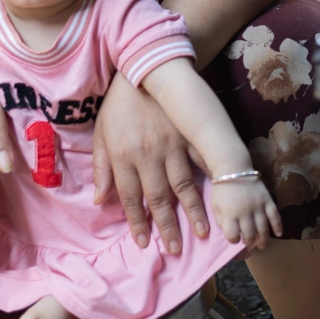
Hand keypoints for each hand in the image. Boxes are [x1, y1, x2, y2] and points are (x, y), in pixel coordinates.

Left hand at [92, 73, 210, 255]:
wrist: (142, 70)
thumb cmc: (118, 106)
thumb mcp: (100, 135)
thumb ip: (101, 169)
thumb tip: (100, 200)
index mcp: (124, 158)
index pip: (131, 198)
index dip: (137, 223)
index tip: (145, 242)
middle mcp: (148, 156)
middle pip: (159, 198)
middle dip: (168, 226)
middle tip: (176, 249)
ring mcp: (172, 146)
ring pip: (183, 185)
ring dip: (193, 211)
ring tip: (204, 232)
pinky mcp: (189, 135)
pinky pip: (201, 161)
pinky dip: (210, 180)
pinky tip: (220, 196)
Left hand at [210, 174, 282, 250]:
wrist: (234, 170)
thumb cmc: (222, 190)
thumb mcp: (215, 207)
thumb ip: (221, 222)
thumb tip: (230, 235)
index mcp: (230, 213)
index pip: (233, 235)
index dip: (234, 240)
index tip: (235, 240)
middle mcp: (245, 211)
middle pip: (250, 234)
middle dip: (249, 242)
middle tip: (249, 244)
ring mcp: (258, 205)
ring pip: (263, 228)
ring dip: (263, 239)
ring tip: (261, 245)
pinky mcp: (267, 199)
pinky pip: (275, 215)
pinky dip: (278, 226)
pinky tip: (279, 234)